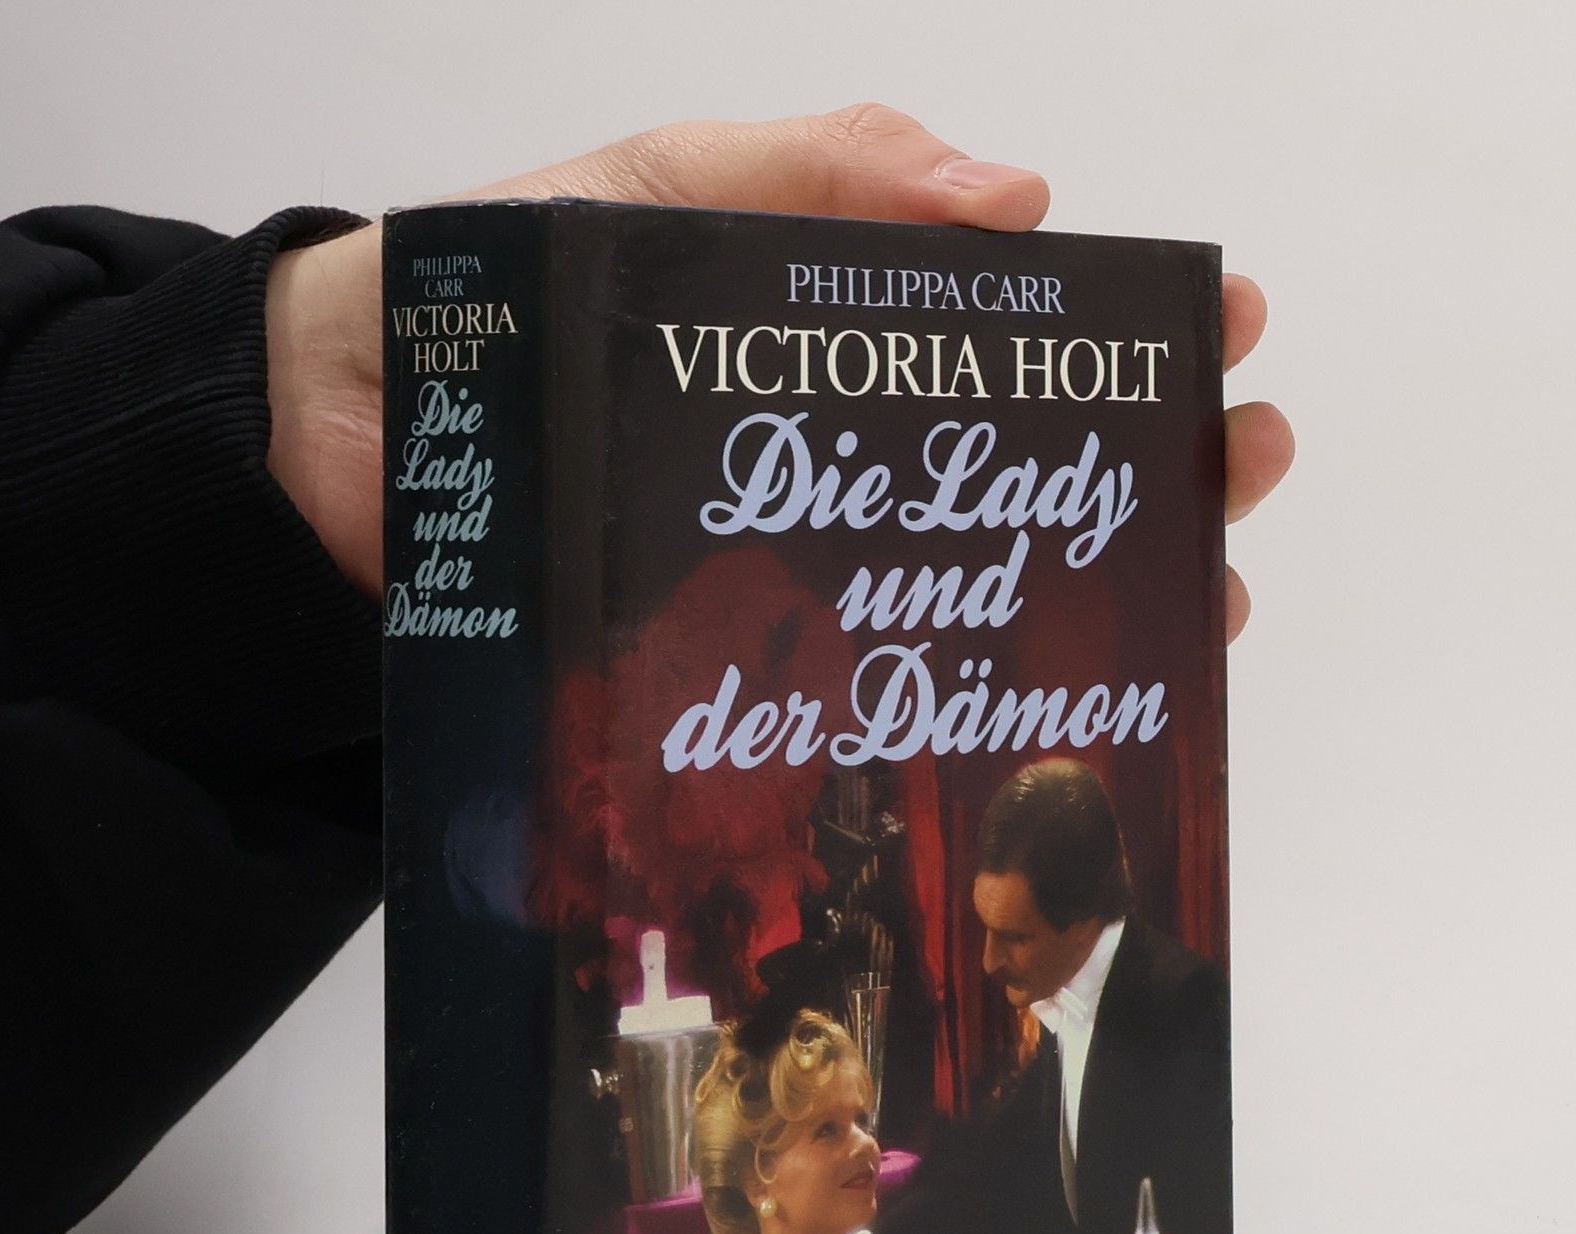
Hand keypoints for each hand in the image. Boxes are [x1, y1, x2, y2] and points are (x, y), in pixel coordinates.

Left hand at [262, 103, 1291, 617]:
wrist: (334, 448)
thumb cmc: (490, 298)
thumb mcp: (655, 189)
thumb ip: (815, 170)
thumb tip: (1014, 197)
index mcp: (830, 340)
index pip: (1011, 338)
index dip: (1123, 333)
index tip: (1225, 326)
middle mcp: (831, 464)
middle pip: (1021, 475)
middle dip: (1154, 467)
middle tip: (1241, 467)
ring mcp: (791, 574)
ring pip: (972, 591)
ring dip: (1098, 599)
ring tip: (1198, 605)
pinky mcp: (735, 670)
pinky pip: (866, 691)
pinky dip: (961, 706)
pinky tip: (1041, 722)